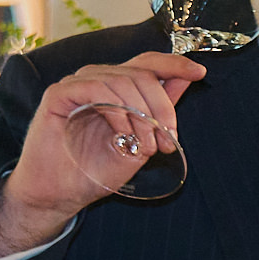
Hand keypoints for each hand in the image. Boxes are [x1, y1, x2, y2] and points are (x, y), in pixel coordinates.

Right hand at [0, 53, 204, 248]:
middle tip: (167, 139)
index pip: (147, 63)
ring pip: (122, 80)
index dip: (174, 64)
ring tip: (144, 145)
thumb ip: (160, 111)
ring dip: (141, 114)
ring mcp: (76, 84)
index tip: (199, 73)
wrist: (59, 196)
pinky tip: (122, 134)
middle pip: (141, 73)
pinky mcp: (58, 94)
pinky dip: (116, 110)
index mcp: (116, 88)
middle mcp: (97, 80)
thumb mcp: (140, 142)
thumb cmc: (95, 171)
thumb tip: (187, 77)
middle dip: (162, 106)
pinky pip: (96, 88)